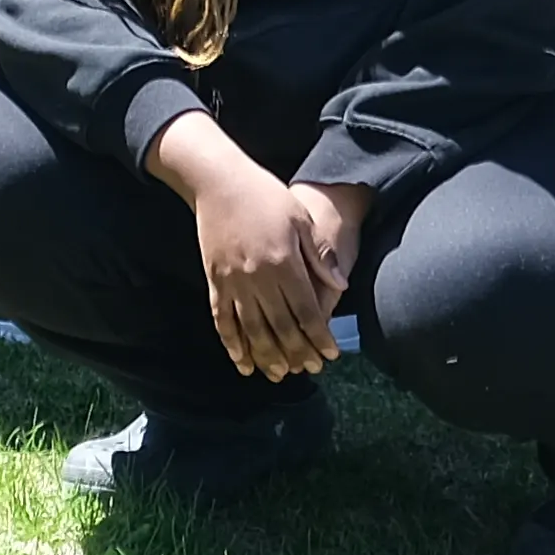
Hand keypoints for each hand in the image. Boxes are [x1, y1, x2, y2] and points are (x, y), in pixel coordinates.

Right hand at [156, 132, 361, 382]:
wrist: (217, 180)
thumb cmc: (264, 195)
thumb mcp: (300, 218)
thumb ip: (318, 256)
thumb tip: (340, 285)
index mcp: (284, 262)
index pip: (306, 311)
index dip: (319, 337)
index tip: (330, 355)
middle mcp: (258, 277)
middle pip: (280, 326)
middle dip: (297, 352)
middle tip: (309, 370)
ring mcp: (233, 281)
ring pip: (251, 330)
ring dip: (266, 356)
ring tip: (279, 374)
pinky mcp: (214, 280)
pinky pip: (222, 320)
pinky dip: (232, 344)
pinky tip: (242, 361)